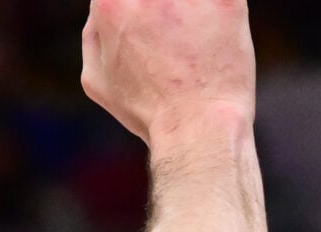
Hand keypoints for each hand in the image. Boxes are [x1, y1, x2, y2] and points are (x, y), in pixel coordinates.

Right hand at [80, 0, 254, 142]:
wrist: (198, 129)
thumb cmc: (148, 112)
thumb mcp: (97, 80)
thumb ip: (94, 35)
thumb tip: (100, 13)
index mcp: (111, 3)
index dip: (138, 11)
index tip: (151, 28)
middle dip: (166, 12)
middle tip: (174, 36)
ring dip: (192, 13)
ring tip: (196, 37)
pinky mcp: (226, 2)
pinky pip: (225, 0)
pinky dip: (221, 13)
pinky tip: (220, 35)